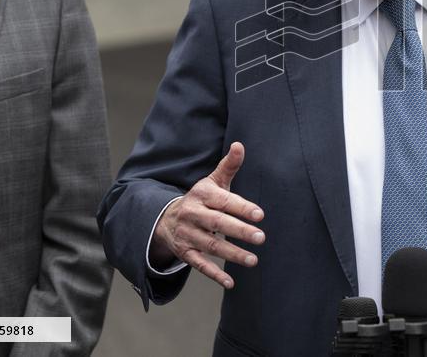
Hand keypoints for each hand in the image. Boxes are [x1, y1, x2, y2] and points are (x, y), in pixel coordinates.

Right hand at [150, 142, 264, 288]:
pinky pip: (199, 265)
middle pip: (217, 223)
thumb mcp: (212, 182)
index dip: (241, 208)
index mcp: (201, 195)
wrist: (164, 218)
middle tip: (261, 238)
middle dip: (239, 231)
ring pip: (210, 245)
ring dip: (232, 254)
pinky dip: (214, 274)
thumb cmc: (200, 199)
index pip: (224, 201)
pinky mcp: (184, 252)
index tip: (260, 215)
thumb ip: (228, 166)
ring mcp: (187, 235)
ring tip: (253, 260)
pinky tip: (230, 282)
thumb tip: (240, 145)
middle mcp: (192, 215)